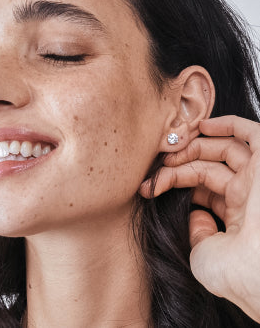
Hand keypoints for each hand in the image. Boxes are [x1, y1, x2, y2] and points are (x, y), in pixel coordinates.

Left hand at [140, 115, 259, 322]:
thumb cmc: (237, 273)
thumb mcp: (205, 254)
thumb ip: (198, 232)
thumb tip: (194, 217)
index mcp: (236, 215)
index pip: (203, 187)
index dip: (175, 181)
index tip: (149, 187)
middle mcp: (249, 193)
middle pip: (209, 166)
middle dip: (180, 162)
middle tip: (159, 165)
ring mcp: (258, 178)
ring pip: (225, 149)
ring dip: (196, 144)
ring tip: (174, 146)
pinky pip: (252, 134)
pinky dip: (229, 124)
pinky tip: (203, 125)